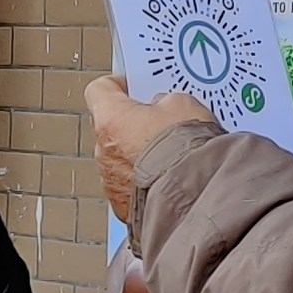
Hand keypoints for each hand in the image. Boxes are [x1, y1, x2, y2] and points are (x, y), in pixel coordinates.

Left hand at [83, 74, 213, 226]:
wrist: (194, 197)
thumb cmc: (185, 152)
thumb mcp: (183, 106)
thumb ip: (165, 102)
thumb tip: (164, 108)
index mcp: (111, 119)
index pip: (99, 90)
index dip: (117, 87)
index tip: (130, 88)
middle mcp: (103, 151)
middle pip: (110, 127)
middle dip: (132, 125)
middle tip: (159, 123)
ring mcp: (110, 181)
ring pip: (119, 159)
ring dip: (137, 156)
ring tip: (168, 155)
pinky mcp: (122, 205)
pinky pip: (129, 186)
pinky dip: (144, 182)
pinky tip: (167, 178)